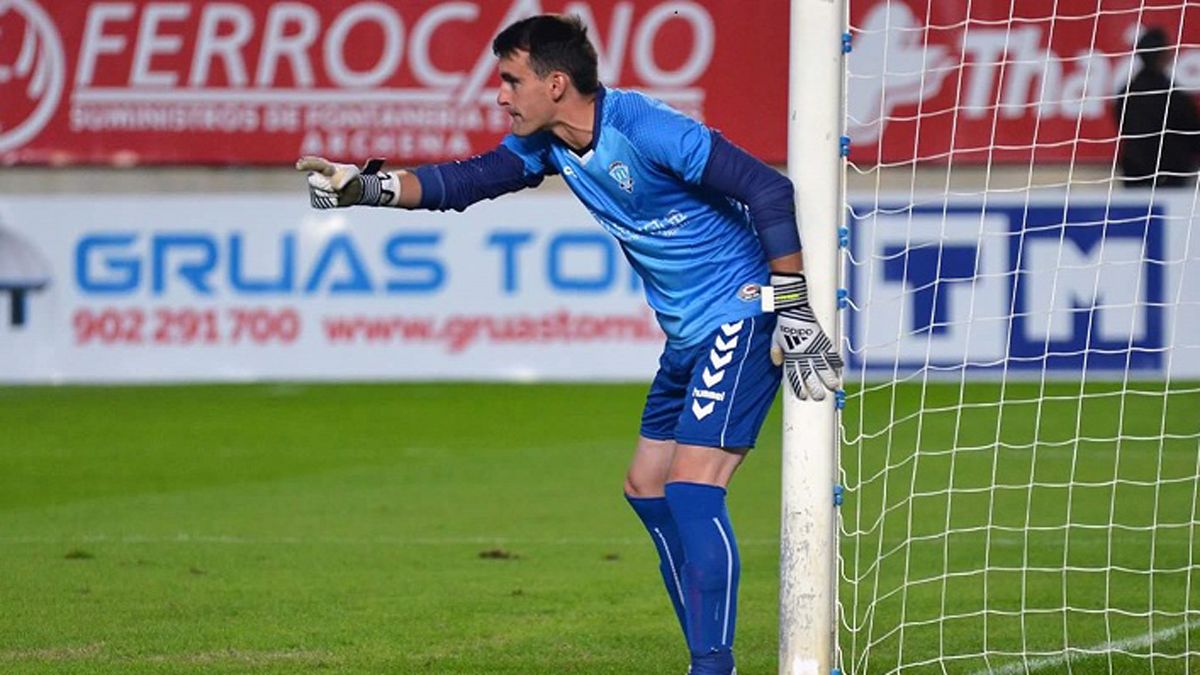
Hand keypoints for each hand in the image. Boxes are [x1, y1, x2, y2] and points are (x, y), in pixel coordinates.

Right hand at [296, 156, 365, 207]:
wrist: (352, 191)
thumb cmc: (351, 178)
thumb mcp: (353, 174)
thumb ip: (345, 177)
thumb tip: (334, 186)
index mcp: (324, 166)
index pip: (314, 164)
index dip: (306, 164)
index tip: (299, 166)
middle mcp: (316, 176)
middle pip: (318, 183)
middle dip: (330, 187)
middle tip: (340, 186)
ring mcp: (314, 189)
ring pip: (322, 195)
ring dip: (334, 195)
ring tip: (339, 191)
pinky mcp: (316, 200)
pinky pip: (323, 204)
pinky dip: (333, 203)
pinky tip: (336, 198)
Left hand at [767, 272, 842, 400]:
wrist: (793, 308)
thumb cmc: (783, 324)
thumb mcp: (774, 339)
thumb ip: (776, 352)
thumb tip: (777, 364)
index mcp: (791, 356)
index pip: (795, 376)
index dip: (799, 387)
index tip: (804, 396)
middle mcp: (803, 354)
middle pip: (811, 375)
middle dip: (816, 388)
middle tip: (820, 397)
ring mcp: (814, 347)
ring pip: (824, 367)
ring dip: (829, 378)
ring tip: (834, 387)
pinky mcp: (823, 340)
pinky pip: (831, 353)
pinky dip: (836, 361)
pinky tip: (840, 369)